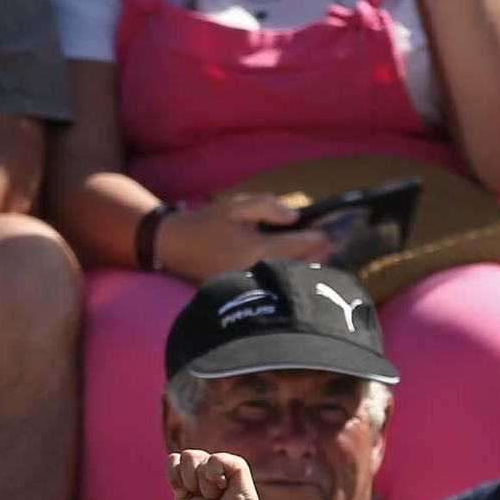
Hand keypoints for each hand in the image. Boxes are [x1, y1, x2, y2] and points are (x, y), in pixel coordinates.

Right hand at [155, 193, 329, 282]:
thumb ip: (268, 207)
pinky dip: (287, 276)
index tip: (325, 233)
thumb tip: (295, 217)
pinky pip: (274, 286)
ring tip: (311, 255)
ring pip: (290, 280)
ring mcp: (251, 287)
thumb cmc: (206, 223)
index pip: (302, 246)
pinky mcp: (244, 293)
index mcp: (258, 248)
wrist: (174, 247)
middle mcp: (258, 272)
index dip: (318, 238)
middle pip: (302, 268)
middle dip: (317, 255)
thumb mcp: (236, 206)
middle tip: (323, 244)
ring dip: (305, 268)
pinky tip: (290, 266)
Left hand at [169, 449, 275, 499]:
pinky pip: (214, 460)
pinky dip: (214, 477)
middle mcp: (208, 467)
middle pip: (186, 456)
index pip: (174, 460)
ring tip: (217, 497)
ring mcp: (223, 464)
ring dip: (203, 486)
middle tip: (206, 499)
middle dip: (189, 481)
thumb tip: (178, 456)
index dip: (175, 477)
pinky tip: (225, 488)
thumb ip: (176, 477)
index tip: (185, 494)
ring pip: (197, 458)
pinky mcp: (236, 464)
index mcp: (194, 475)